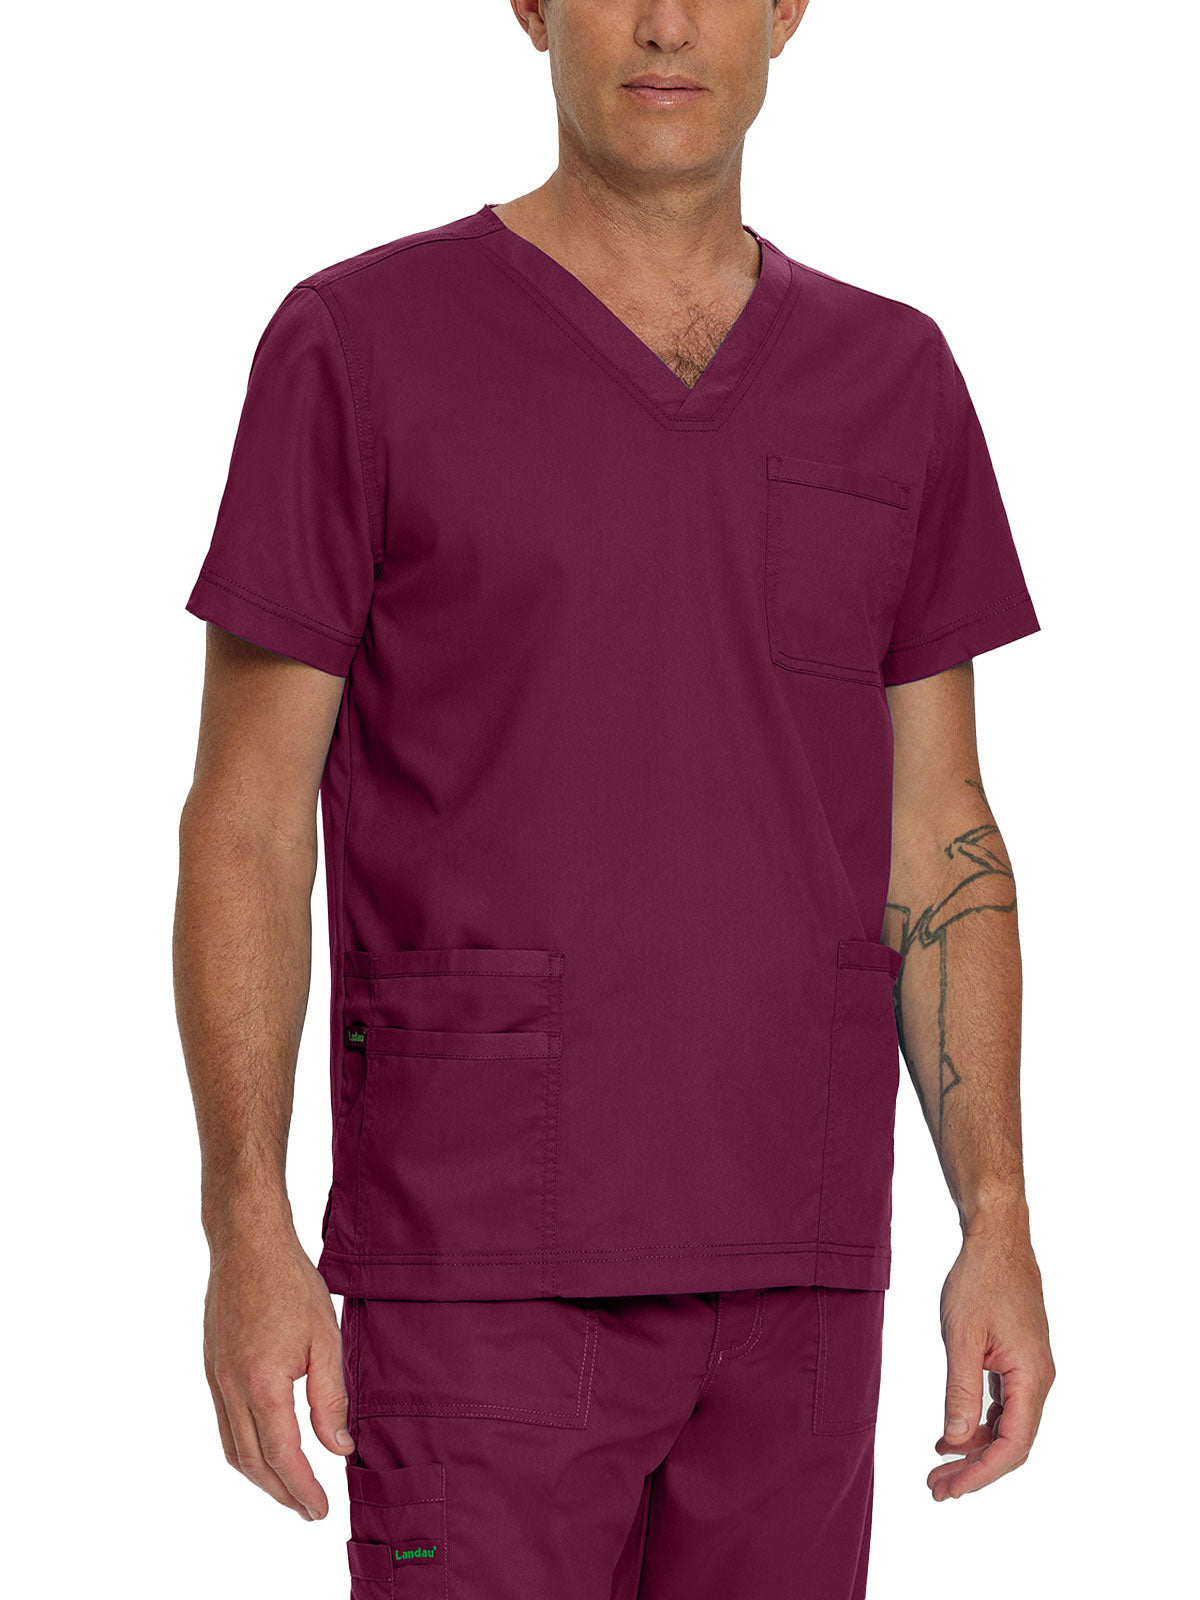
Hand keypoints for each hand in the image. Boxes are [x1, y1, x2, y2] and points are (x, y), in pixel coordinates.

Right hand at [203, 1224, 354, 1518]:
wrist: (247, 1244)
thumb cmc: (291, 1283)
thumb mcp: (326, 1339)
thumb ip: (330, 1399)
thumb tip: (338, 1448)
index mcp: (263, 1382)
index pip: (282, 1455)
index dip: (302, 1488)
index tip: (320, 1509)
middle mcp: (232, 1387)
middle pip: (252, 1462)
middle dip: (281, 1493)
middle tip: (308, 1509)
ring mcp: (217, 1378)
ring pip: (233, 1448)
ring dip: (260, 1477)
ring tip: (289, 1488)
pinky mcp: (213, 1368)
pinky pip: (224, 1424)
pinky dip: (244, 1449)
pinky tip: (265, 1448)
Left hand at [928, 1218, 1054, 1499]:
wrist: (997, 1239)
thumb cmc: (980, 1279)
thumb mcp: (962, 1336)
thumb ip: (960, 1390)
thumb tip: (955, 1439)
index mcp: (1031, 1377)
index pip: (1012, 1445)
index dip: (980, 1473)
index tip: (949, 1488)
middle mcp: (1038, 1379)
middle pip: (1011, 1442)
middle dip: (973, 1469)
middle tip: (935, 1488)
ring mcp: (1030, 1370)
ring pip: (1006, 1425)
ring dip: (973, 1448)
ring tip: (937, 1466)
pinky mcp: (1018, 1359)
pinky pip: (1002, 1404)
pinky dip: (977, 1422)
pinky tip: (950, 1433)